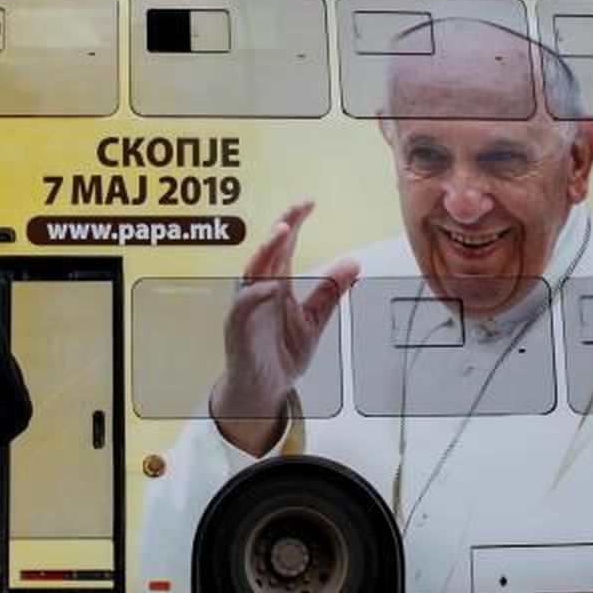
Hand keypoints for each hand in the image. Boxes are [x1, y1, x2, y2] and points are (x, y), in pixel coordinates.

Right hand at [210, 201, 357, 455]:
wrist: (266, 389)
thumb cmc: (282, 352)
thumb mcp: (315, 320)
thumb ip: (330, 291)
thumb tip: (354, 263)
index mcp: (278, 284)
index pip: (284, 247)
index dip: (294, 223)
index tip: (308, 203)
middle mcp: (261, 290)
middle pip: (268, 252)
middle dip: (280, 229)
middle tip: (295, 212)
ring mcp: (248, 308)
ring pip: (252, 272)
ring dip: (266, 252)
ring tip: (281, 234)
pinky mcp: (239, 328)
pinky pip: (243, 307)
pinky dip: (254, 294)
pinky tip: (269, 285)